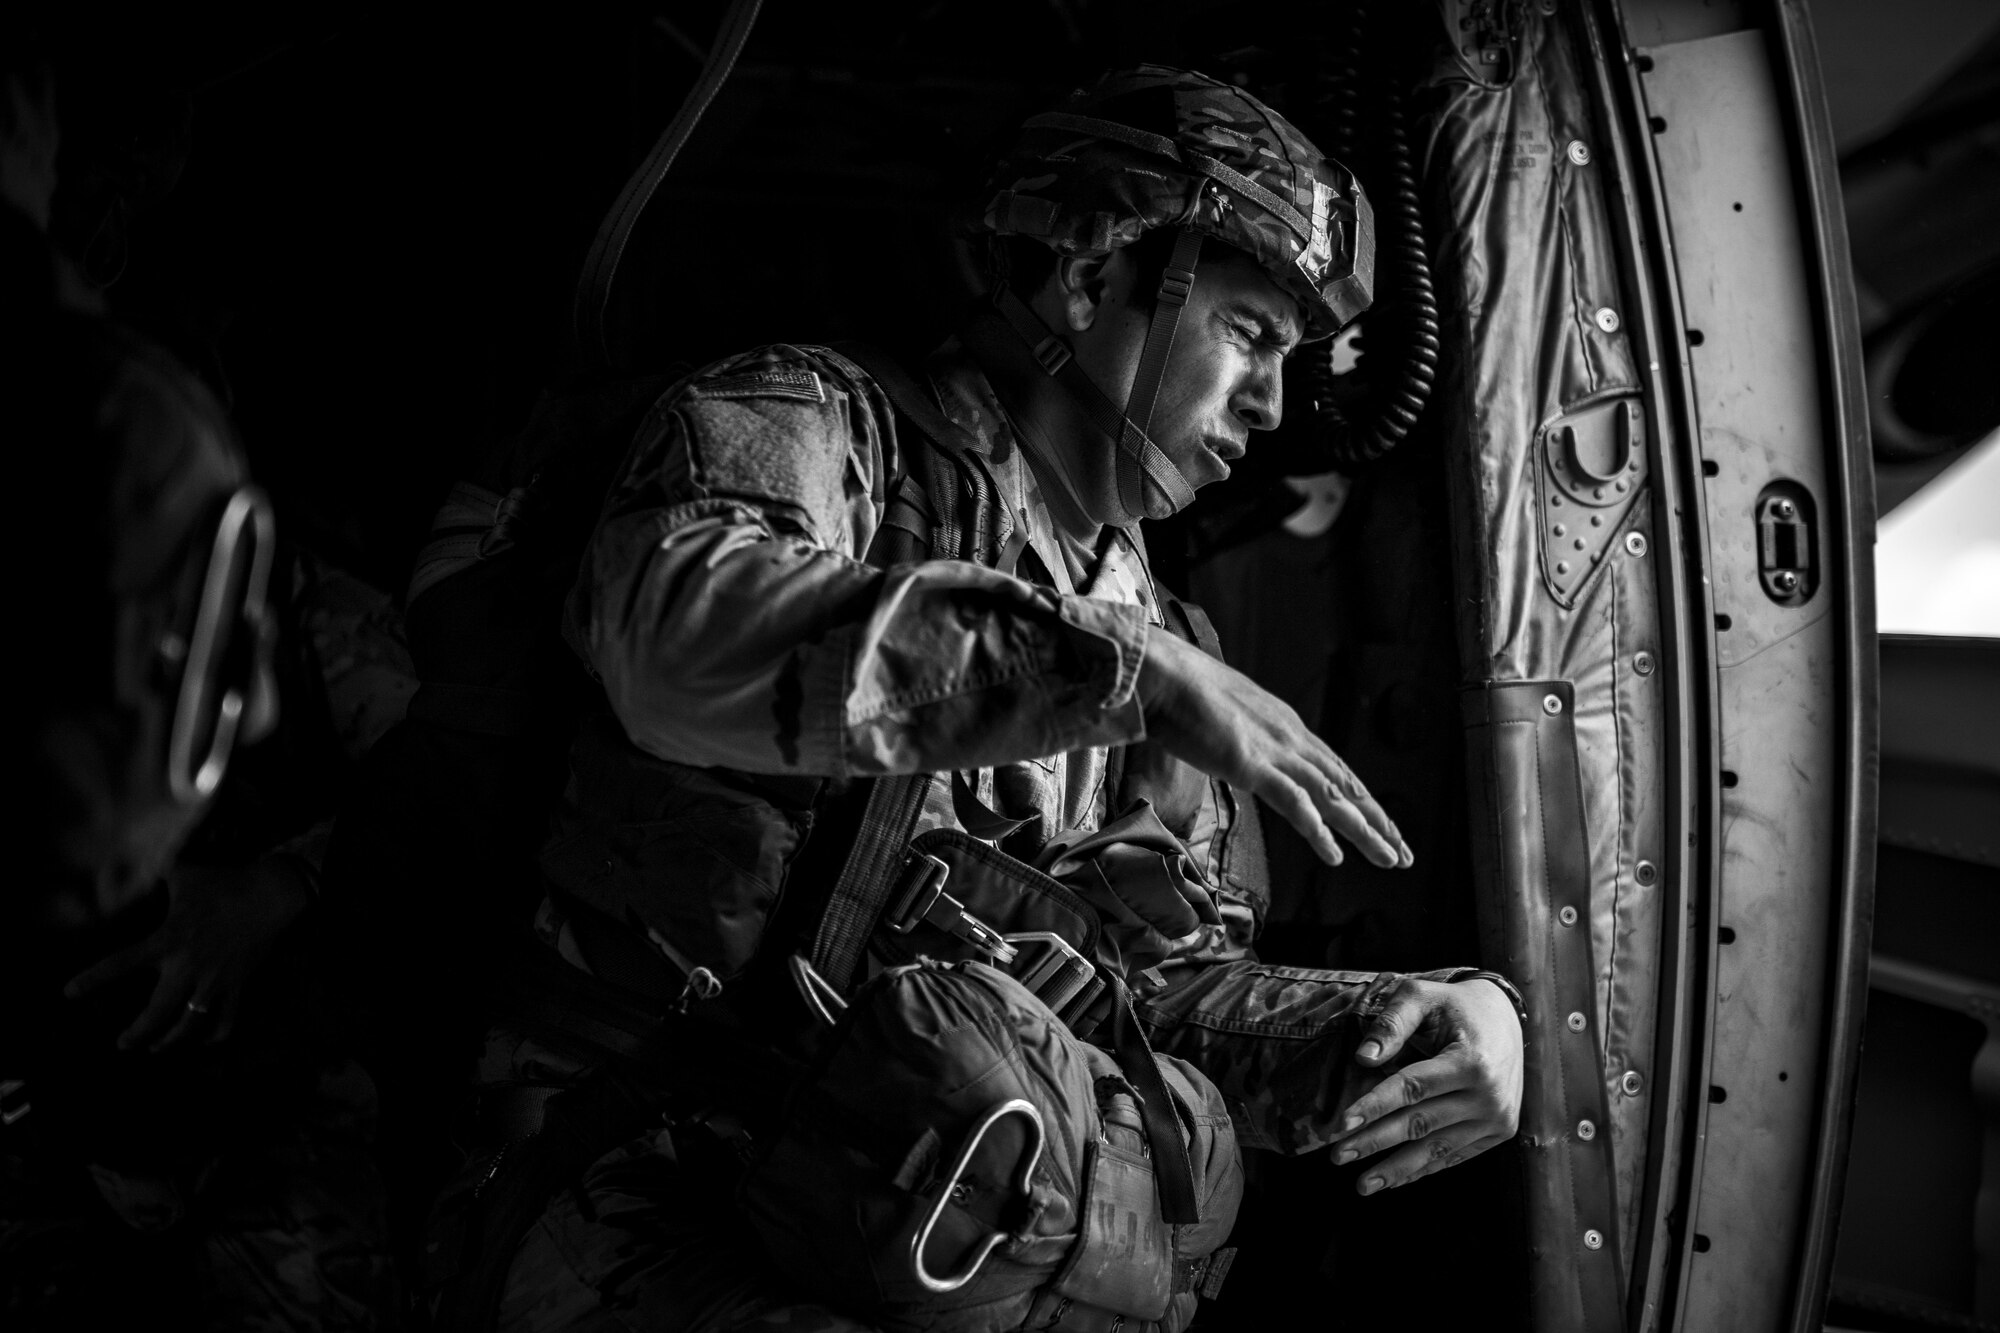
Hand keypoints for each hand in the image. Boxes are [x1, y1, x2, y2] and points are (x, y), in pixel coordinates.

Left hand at [64, 857, 312, 1052]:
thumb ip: (155, 873)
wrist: (270, 894)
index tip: (68, 993)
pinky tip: (206, 1041)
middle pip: (157, 1011)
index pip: (122, 962)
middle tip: (122, 1044)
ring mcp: (215, 978)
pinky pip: (227, 1019)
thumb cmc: (224, 882)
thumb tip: (130, 862)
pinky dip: (216, 1035)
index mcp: (169, 939)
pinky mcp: (238, 983)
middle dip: (137, 1033)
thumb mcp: (184, 873)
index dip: (93, 979)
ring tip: (157, 1049)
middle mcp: (189, 965)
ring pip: (190, 1023)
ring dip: (171, 1040)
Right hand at [1134, 626, 1410, 867]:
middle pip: (1346, 784)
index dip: (1361, 798)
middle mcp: (1291, 737)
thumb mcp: (1225, 717)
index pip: (1335, 768)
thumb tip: (1238, 747)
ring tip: (1389, 858)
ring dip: (1364, 830)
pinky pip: (1295, 803)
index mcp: (1286, 725)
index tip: (1380, 822)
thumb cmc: (1181, 692)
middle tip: (1403, 852)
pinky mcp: (1252, 763)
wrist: (1163, 673)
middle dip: (1378, 820)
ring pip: (1333, 796)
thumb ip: (1241, 735)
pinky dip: (1318, 831)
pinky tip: (1335, 855)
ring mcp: (1274, 750)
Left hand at [1328, 977, 1523, 1192]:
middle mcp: (1489, 1096)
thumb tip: (1363, 1058)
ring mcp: (1497, 1118)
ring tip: (1363, 1184)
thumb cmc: (1456, 1005)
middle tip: (1338, 1156)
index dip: (1375, 1106)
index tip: (1342, 1123)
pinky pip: (1455, 1155)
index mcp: (1472, 1060)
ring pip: (1437, 1149)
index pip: (1412, 1089)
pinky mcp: (1500, 1131)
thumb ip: (1392, 1023)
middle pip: (1420, 1123)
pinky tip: (1395, 1180)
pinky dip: (1424, 1169)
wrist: (1507, 1018)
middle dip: (1376, 1142)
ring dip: (1397, 1169)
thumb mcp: (1423, 996)